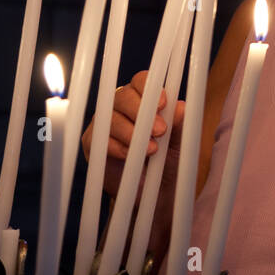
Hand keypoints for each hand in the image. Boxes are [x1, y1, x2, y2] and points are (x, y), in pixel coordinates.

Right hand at [81, 70, 185, 198]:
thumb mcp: (179, 143)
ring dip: (131, 132)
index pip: (141, 81)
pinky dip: (117, 147)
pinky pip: (100, 139)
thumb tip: (181, 107)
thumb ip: (180, 125)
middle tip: (160, 130)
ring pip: (111, 117)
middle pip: (123, 96)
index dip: (149, 88)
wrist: (155, 193)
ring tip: (151, 149)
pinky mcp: (93, 143)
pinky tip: (131, 156)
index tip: (163, 103)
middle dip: (141, 111)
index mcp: (143, 99)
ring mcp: (104, 123)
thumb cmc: (168, 161)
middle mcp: (121, 106)